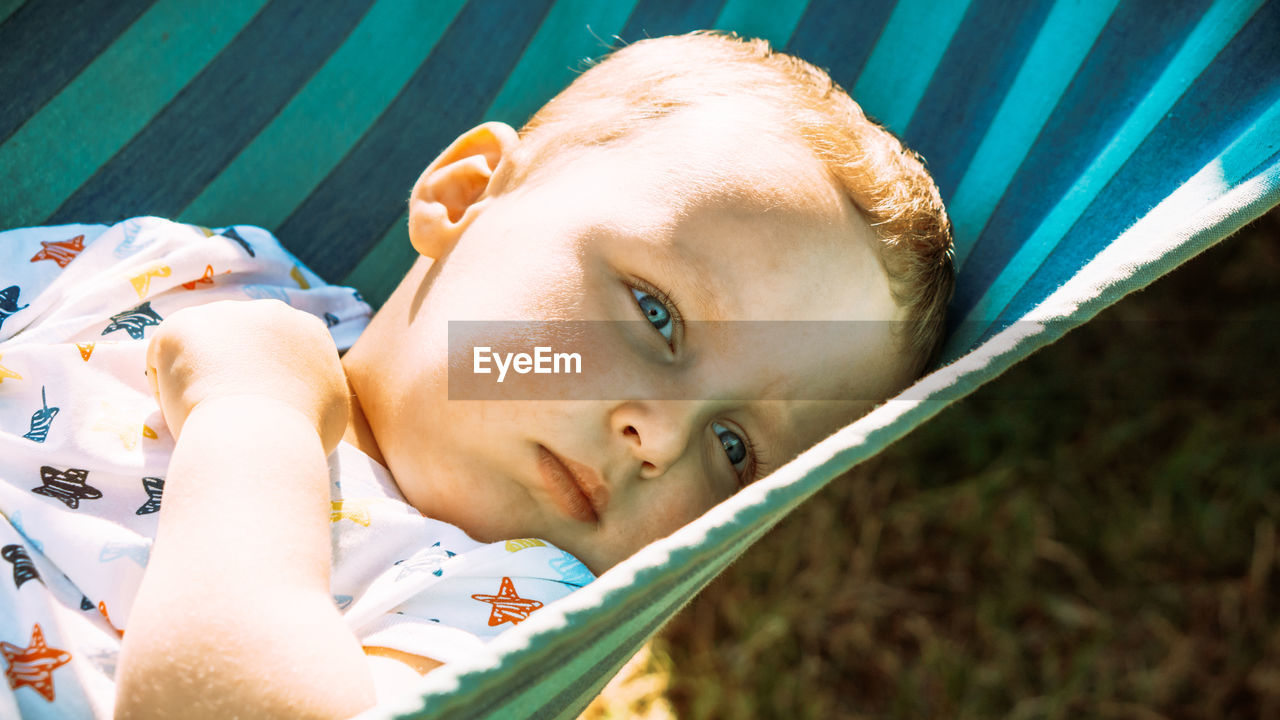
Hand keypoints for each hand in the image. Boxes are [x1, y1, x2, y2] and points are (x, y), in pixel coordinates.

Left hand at [145, 299, 349, 453]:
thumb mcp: (333, 406)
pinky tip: (184, 409)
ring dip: (199, 373)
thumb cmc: (302, 432)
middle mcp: (270, 311)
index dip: (265, 376)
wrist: (261, 434)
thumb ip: (317, 387)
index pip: (280, 346)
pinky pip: (166, 355)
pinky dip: (169, 385)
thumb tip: (304, 392)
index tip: (259, 405)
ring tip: (205, 414)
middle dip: (232, 367)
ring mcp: (226, 314)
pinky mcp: (183, 325)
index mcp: (308, 329)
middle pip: (241, 338)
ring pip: (202, 344)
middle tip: (229, 409)